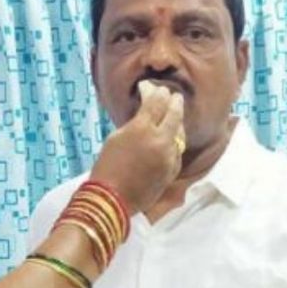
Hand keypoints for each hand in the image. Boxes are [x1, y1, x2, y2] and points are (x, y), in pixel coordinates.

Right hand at [89, 80, 183, 213]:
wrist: (112, 199)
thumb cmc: (106, 167)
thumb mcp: (116, 138)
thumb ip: (135, 123)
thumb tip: (146, 113)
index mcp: (143, 129)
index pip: (156, 101)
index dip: (153, 91)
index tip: (149, 88)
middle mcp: (161, 141)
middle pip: (174, 113)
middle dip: (172, 101)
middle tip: (171, 95)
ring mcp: (169, 157)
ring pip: (180, 132)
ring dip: (176, 120)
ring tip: (173, 113)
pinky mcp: (172, 170)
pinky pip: (177, 150)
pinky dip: (174, 141)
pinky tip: (170, 138)